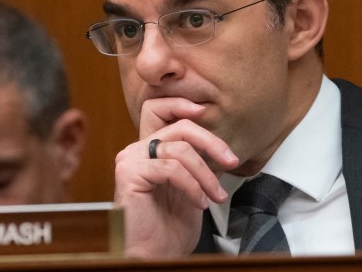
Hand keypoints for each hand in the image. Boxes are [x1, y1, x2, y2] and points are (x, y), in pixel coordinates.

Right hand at [114, 98, 238, 257]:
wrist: (154, 256)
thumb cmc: (169, 228)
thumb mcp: (191, 186)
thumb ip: (195, 161)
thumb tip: (219, 145)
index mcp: (148, 149)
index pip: (159, 109)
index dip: (181, 104)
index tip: (206, 113)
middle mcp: (136, 150)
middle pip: (179, 126)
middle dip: (212, 142)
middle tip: (231, 161)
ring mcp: (130, 160)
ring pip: (180, 149)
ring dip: (206, 174)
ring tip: (215, 196)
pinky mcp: (130, 173)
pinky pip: (171, 168)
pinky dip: (192, 185)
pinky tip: (199, 202)